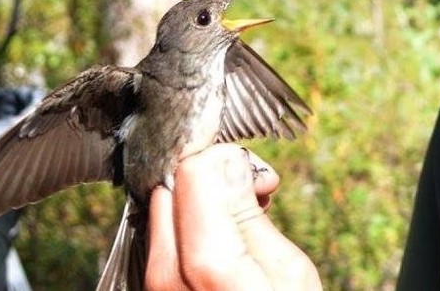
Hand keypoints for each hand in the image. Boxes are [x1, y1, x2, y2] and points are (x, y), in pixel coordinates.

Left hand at [144, 144, 321, 289]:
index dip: (229, 162)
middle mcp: (165, 278)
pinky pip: (162, 238)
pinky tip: (223, 240)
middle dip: (213, 177)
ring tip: (245, 219)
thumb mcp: (287, 272)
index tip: (258, 175)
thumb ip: (248, 214)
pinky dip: (190, 227)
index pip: (191, 173)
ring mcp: (152, 288)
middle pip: (173, 187)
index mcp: (205, 267)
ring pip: (164, 209)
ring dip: (202, 200)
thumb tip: (228, 161)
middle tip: (256, 194)